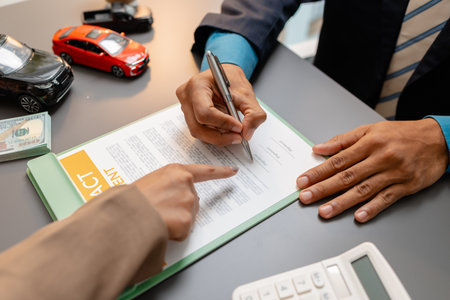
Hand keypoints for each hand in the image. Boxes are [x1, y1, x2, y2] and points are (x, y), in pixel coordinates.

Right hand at [133, 164, 237, 239]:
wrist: (125, 215)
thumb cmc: (131, 199)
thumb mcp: (151, 181)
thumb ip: (169, 184)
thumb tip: (175, 197)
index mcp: (176, 171)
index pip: (204, 171)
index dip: (220, 171)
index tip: (233, 171)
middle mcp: (186, 184)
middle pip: (193, 199)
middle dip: (180, 206)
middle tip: (160, 209)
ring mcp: (188, 202)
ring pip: (189, 215)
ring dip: (176, 219)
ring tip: (156, 216)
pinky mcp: (188, 221)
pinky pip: (184, 230)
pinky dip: (174, 232)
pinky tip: (160, 225)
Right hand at [176, 64, 265, 145]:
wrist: (224, 75)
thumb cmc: (231, 80)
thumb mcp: (247, 94)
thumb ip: (253, 114)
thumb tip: (247, 134)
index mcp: (197, 85)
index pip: (205, 112)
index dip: (223, 123)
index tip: (238, 127)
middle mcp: (187, 97)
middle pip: (198, 127)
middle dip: (220, 136)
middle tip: (238, 137)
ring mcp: (185, 107)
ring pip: (198, 132)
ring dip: (218, 137)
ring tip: (234, 134)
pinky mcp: (189, 116)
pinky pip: (200, 131)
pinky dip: (214, 135)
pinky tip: (226, 131)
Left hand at [296, 119, 448, 222]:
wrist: (438, 139)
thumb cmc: (401, 134)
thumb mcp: (370, 129)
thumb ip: (343, 140)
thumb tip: (319, 148)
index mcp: (369, 143)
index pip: (338, 160)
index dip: (318, 171)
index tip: (303, 180)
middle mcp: (380, 158)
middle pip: (347, 176)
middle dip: (323, 188)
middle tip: (306, 197)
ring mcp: (394, 173)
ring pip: (364, 190)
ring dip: (342, 202)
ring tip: (325, 211)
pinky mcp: (406, 186)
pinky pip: (387, 198)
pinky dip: (373, 208)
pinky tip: (359, 216)